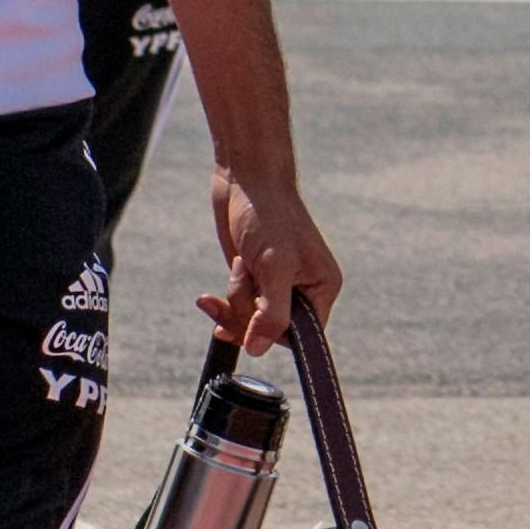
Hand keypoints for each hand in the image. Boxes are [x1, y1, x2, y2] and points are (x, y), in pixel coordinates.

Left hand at [197, 159, 339, 348]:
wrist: (246, 179)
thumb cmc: (269, 216)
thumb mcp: (274, 267)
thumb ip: (271, 313)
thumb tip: (258, 349)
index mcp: (322, 288)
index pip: (302, 336)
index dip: (274, 333)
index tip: (253, 320)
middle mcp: (302, 290)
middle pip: (272, 330)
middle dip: (248, 310)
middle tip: (245, 277)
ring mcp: (276, 286)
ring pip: (250, 320)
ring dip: (236, 297)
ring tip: (240, 263)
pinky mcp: (253, 280)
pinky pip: (237, 307)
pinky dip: (223, 301)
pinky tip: (206, 299)